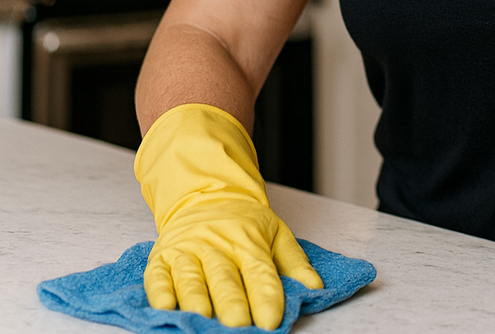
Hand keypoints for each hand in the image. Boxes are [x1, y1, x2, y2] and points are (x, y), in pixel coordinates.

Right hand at [135, 104, 322, 328]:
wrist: (206, 194)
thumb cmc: (244, 224)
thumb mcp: (276, 233)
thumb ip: (295, 262)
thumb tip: (316, 287)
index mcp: (248, 242)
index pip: (260, 271)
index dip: (266, 296)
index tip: (271, 320)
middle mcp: (217, 246)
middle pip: (225, 277)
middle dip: (231, 301)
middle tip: (237, 324)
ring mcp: (188, 251)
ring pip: (191, 277)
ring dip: (195, 298)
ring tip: (202, 317)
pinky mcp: (162, 257)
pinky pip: (157, 275)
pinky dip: (159, 291)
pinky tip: (164, 306)